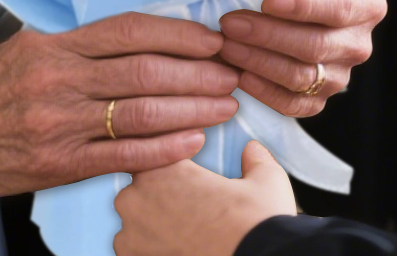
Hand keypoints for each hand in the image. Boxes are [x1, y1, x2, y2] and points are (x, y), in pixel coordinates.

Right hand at [0, 12, 240, 201]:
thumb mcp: (22, 49)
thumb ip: (74, 47)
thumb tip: (132, 42)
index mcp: (51, 45)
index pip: (128, 31)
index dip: (176, 33)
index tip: (209, 38)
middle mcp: (58, 81)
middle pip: (145, 71)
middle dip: (197, 72)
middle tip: (231, 71)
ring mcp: (59, 126)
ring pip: (142, 113)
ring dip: (192, 108)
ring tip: (224, 105)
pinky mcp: (59, 165)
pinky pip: (123, 155)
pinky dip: (164, 149)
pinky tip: (192, 141)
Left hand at [113, 143, 295, 255]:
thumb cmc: (258, 225)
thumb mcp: (266, 180)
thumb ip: (254, 158)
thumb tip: (252, 149)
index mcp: (161, 166)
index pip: (152, 154)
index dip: (170, 168)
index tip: (189, 181)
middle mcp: (135, 197)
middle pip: (138, 191)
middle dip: (158, 199)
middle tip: (189, 213)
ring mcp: (130, 236)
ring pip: (133, 225)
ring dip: (150, 229)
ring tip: (184, 238)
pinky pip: (134, 252)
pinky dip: (151, 253)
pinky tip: (178, 252)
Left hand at [218, 0, 385, 116]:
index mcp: (366, 4)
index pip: (337, 7)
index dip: (304, 6)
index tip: (269, 0)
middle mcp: (357, 43)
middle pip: (314, 45)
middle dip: (267, 35)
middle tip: (230, 24)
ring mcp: (341, 75)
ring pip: (300, 76)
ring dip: (258, 62)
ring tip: (226, 46)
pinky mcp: (321, 96)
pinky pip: (294, 104)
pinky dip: (265, 91)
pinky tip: (240, 75)